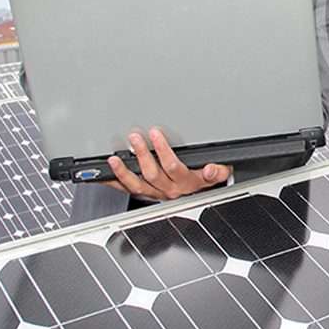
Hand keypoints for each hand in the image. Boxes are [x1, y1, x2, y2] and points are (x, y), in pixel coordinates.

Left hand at [104, 128, 231, 200]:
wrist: (204, 194)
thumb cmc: (209, 178)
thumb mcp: (222, 171)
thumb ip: (219, 171)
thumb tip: (212, 169)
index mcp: (187, 182)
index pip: (173, 167)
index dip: (163, 150)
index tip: (156, 134)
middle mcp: (170, 190)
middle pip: (152, 174)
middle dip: (142, 155)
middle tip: (135, 137)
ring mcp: (157, 193)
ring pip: (137, 185)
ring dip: (125, 172)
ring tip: (116, 158)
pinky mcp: (148, 194)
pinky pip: (129, 191)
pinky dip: (116, 183)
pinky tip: (107, 175)